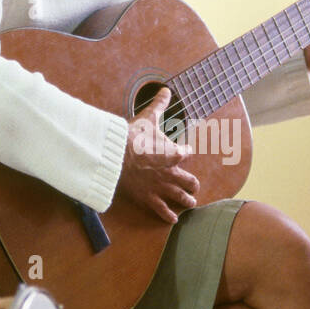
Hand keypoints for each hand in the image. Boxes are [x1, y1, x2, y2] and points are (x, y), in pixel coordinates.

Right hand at [118, 87, 198, 223]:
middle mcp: (173, 173)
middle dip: (192, 184)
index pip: (187, 153)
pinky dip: (169, 216)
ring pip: (182, 198)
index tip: (185, 152)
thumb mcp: (148, 118)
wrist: (116, 156)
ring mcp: (161, 187)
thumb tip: (165, 89)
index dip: (186, 152)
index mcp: (175, 153)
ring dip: (187, 200)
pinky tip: (173, 219)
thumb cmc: (133, 137)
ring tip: (190, 203)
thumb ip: (159, 105)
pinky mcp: (149, 198)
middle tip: (193, 186)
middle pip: (190, 181)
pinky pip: (163, 210)